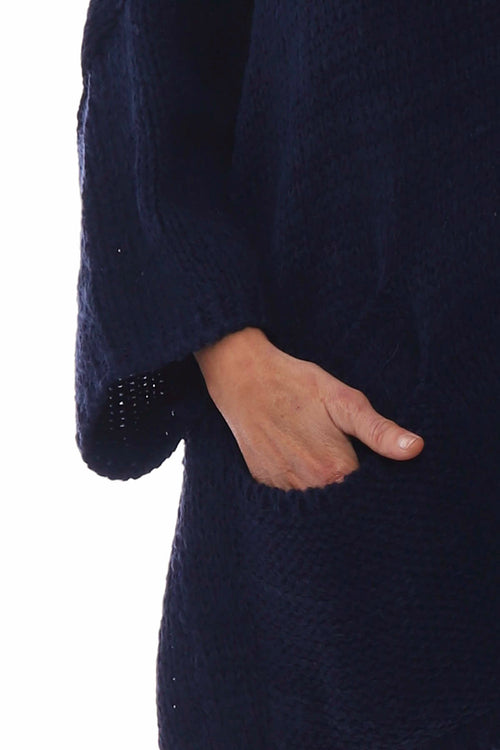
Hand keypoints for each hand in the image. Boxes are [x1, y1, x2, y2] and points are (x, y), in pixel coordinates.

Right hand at [194, 327, 423, 490]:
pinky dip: (302, 484)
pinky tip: (303, 459)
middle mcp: (307, 486)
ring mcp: (281, 487)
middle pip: (343, 502)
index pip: (369, 494)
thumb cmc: (297, 384)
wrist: (242, 377)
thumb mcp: (343, 399)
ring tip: (323, 454)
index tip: (378, 467)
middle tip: (347, 454)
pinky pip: (292, 495)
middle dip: (352, 488)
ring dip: (326, 487)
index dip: (378, 481)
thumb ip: (379, 430)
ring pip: (317, 501)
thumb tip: (416, 449)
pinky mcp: (263, 482)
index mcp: (333, 469)